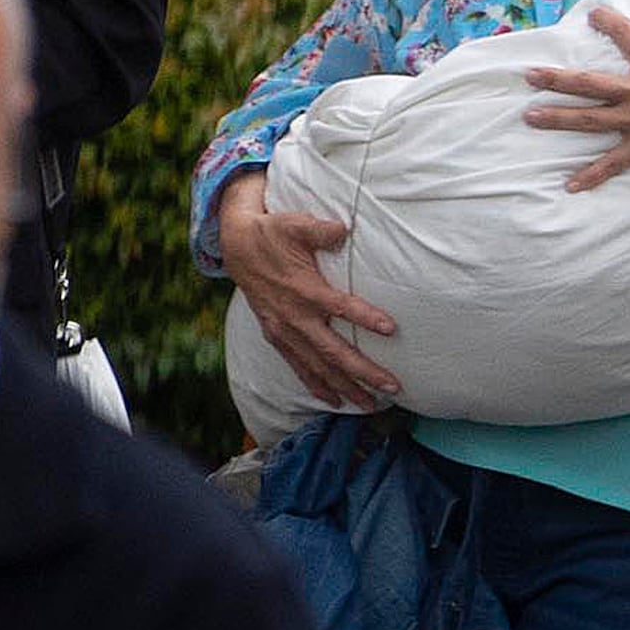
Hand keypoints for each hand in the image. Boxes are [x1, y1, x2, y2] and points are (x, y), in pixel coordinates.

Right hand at [217, 171, 400, 408]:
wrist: (236, 246)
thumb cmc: (273, 232)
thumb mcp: (295, 224)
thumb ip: (319, 230)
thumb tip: (343, 228)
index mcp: (302, 289)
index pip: (338, 307)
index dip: (364, 317)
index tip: (391, 328)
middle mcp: (292, 316)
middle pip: (331, 350)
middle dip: (362, 371)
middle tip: (392, 387)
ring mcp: (282, 330)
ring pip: (316, 366)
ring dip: (344, 387)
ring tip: (370, 405)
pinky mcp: (276, 336)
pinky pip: (297, 365)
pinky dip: (315, 384)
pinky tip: (333, 400)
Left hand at [523, 0, 629, 195]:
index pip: (628, 37)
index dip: (609, 23)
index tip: (593, 15)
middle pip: (589, 83)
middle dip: (557, 79)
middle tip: (529, 76)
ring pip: (589, 120)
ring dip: (558, 118)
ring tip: (531, 117)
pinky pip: (613, 163)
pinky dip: (592, 175)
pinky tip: (571, 185)